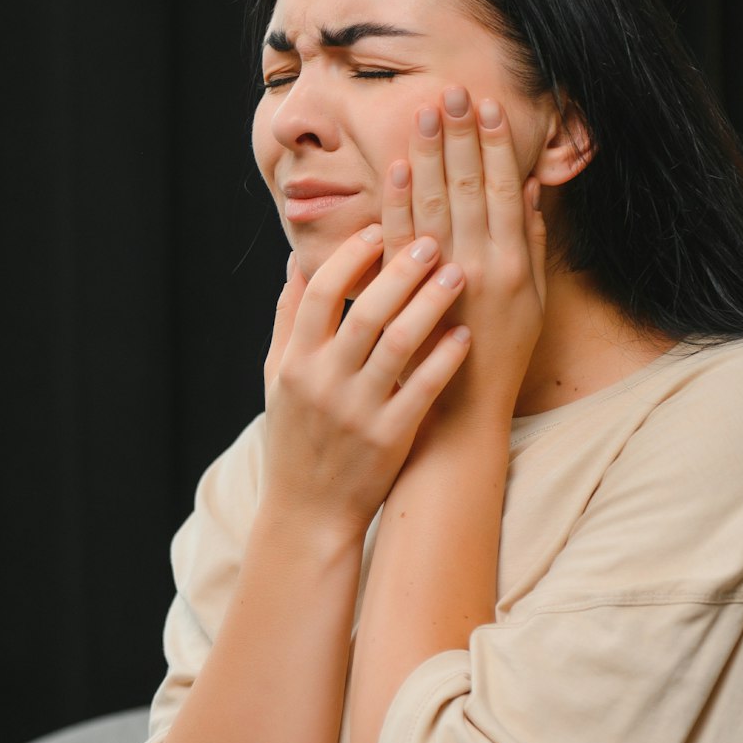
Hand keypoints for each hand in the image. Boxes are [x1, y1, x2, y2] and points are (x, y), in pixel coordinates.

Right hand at [260, 223, 477, 535]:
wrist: (309, 512)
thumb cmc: (295, 438)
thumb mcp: (276, 378)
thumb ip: (287, 320)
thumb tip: (296, 263)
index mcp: (294, 363)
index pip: (319, 294)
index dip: (350, 257)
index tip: (380, 229)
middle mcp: (322, 383)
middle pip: (364, 312)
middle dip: (399, 271)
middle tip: (432, 238)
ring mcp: (356, 411)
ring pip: (397, 345)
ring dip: (429, 304)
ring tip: (457, 272)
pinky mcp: (389, 437)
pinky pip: (422, 388)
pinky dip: (444, 357)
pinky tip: (466, 332)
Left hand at [383, 85, 548, 439]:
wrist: (462, 411)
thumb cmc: (500, 354)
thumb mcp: (531, 301)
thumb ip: (533, 244)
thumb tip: (532, 188)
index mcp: (513, 263)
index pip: (504, 190)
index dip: (496, 145)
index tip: (487, 106)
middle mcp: (481, 267)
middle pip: (469, 188)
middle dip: (460, 136)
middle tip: (452, 90)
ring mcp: (443, 281)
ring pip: (436, 205)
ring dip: (429, 156)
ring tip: (424, 111)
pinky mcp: (409, 297)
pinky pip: (401, 240)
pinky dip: (398, 202)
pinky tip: (395, 168)